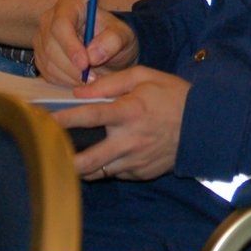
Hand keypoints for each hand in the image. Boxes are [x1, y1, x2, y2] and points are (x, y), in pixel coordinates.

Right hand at [34, 0, 137, 83]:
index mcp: (70, 4)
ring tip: (91, 79)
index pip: (61, 24)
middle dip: (72, 66)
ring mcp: (42, 38)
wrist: (107, 45)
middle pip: (51, 46)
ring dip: (70, 76)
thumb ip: (112, 41)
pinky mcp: (41, 56)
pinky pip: (48, 73)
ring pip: (48, 62)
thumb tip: (93, 55)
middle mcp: (50, 19)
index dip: (70, 46)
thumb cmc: (113, 35)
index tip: (85, 64)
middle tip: (92, 78)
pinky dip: (65, 81)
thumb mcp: (122, 35)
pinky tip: (81, 80)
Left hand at [53, 67, 189, 180]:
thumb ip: (110, 82)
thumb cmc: (173, 95)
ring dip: (81, 167)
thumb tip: (79, 92)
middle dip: (65, 161)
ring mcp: (136, 161)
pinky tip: (102, 156)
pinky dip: (104, 167)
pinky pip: (115, 173)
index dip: (64, 119)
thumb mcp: (145, 76)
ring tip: (68, 158)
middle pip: (88, 160)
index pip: (89, 117)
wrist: (205, 125)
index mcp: (130, 111)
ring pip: (98, 172)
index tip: (45, 120)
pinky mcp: (141, 173)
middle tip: (49, 155)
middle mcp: (130, 140)